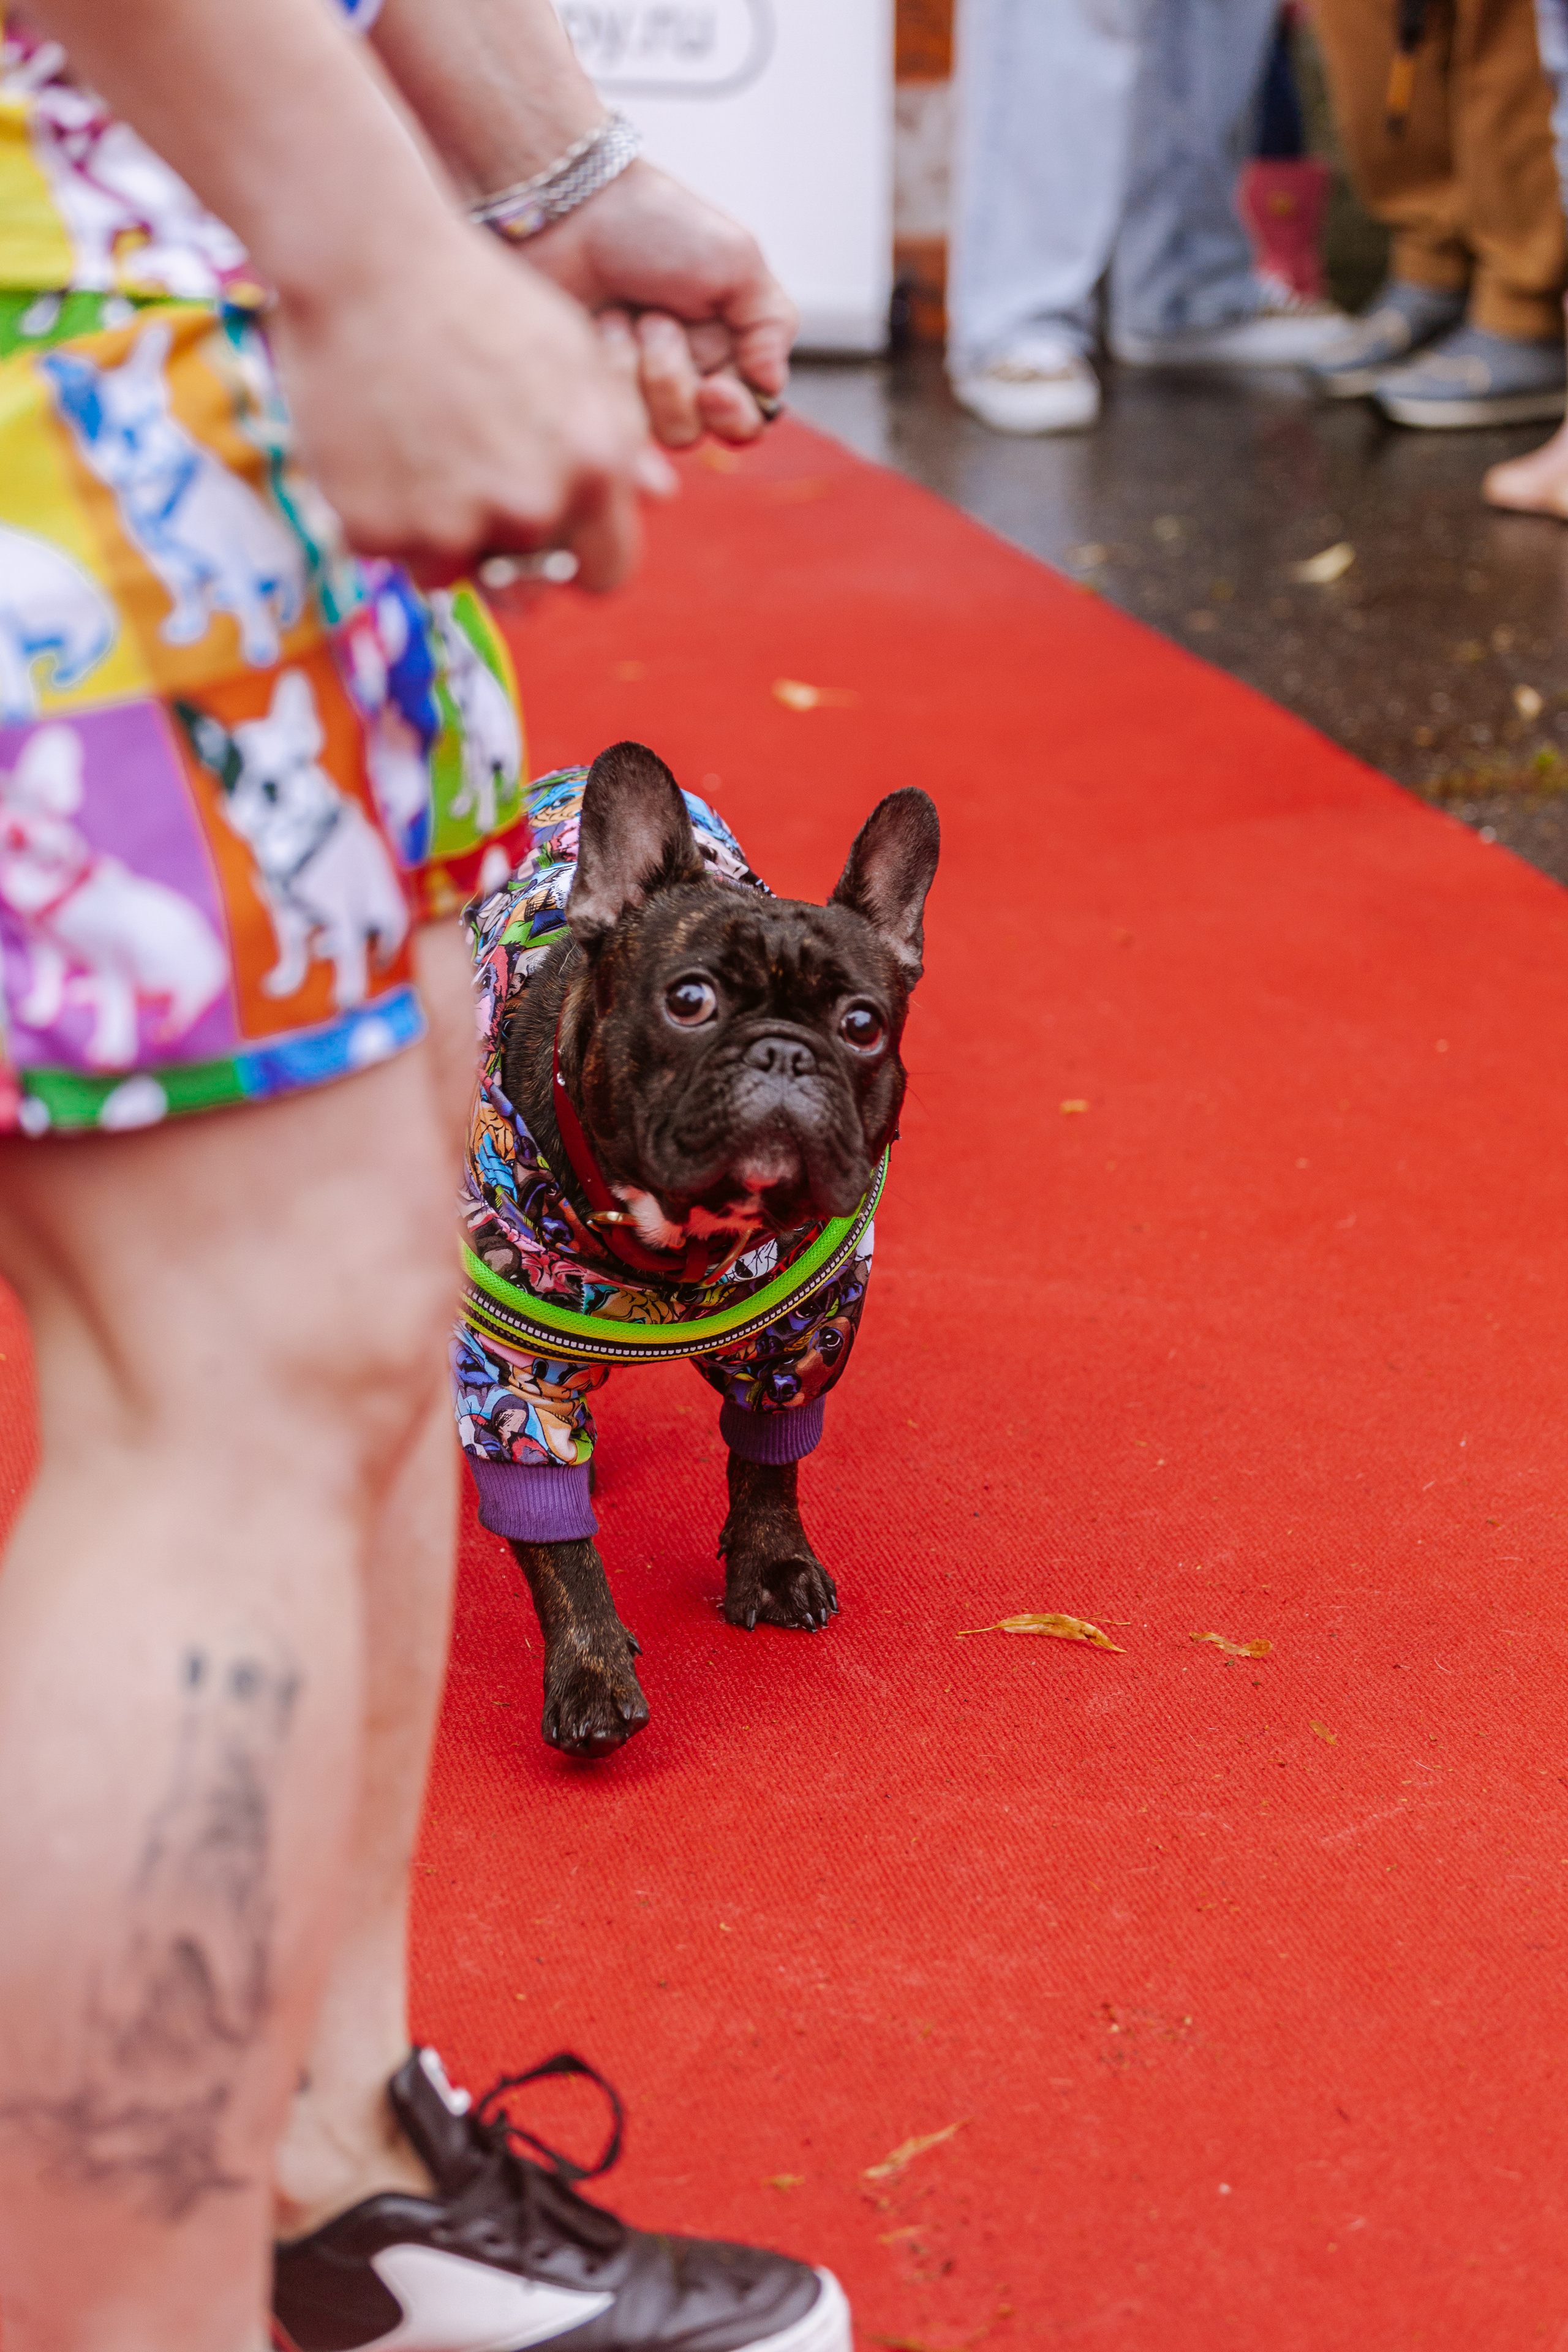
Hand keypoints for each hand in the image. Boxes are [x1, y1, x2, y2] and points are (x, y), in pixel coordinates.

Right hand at [271, 213, 673, 589]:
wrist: (366, 257)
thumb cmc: (476, 298)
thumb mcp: (573, 356)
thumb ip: (615, 435)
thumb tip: (656, 499)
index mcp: (594, 466)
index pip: (607, 572)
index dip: (577, 559)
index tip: (553, 540)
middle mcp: (531, 504)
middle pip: (525, 571)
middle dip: (502, 537)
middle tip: (464, 468)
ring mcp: (452, 522)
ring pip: (450, 567)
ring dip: (435, 528)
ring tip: (415, 445)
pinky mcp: (377, 527)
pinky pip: (388, 548)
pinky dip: (378, 513)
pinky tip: (373, 445)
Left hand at [524, 161, 797, 445]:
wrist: (575, 208)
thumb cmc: (657, 224)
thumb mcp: (737, 260)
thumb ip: (771, 325)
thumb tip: (773, 385)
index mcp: (729, 350)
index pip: (747, 420)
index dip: (735, 416)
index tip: (715, 388)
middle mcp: (686, 375)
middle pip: (698, 430)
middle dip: (675, 379)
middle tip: (656, 321)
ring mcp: (636, 386)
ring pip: (652, 428)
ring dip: (640, 369)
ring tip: (625, 315)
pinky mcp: (595, 389)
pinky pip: (610, 415)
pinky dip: (608, 365)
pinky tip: (599, 324)